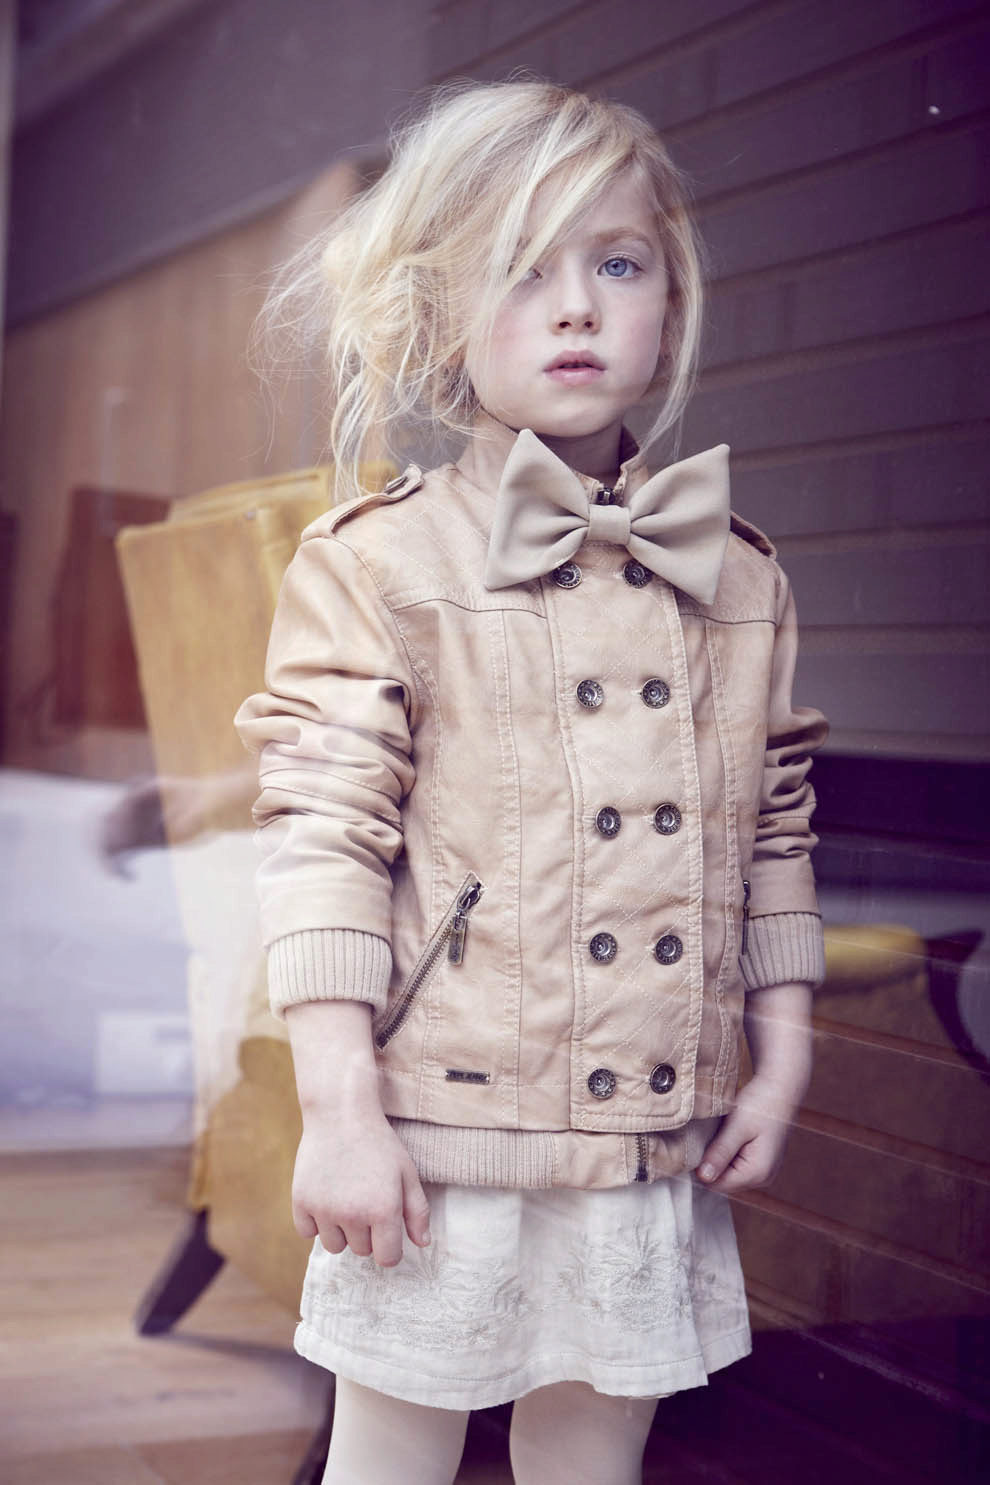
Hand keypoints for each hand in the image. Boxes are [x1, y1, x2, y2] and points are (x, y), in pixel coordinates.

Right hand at [292, 1105, 430, 1267]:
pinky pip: (307, 1232)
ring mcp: (324, 1210)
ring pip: (334, 1246)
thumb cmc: (379, 1143)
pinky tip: (325, 1196)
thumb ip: (418, 1211)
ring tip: (345, 1198)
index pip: (387, 1258)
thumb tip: (422, 1244)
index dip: (389, 1246)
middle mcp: (353, 1215)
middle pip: (361, 1251)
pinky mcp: (301, 1202)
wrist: (340, 1113)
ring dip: (340, 1230)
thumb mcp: (407, 1173)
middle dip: (366, 1233)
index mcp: (383, 1210)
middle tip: (365, 1199)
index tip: (386, 1229)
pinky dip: (315, 1221)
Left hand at [696, 1073, 797, 1193]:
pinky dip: (728, 1152)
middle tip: (707, 1135)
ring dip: (719, 1156)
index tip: (693, 1145)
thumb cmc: (761, 1103)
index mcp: (758, 1172)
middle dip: (711, 1162)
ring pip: (729, 1172)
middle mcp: (763, 1178)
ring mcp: (764, 1171)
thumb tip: (703, 1177)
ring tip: (720, 1133)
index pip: (717, 1184)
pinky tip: (728, 1135)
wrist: (781, 1088)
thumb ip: (720, 1153)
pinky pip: (737, 1164)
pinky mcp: (761, 1162)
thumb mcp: (737, 1126)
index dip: (701, 1168)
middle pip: (723, 1181)